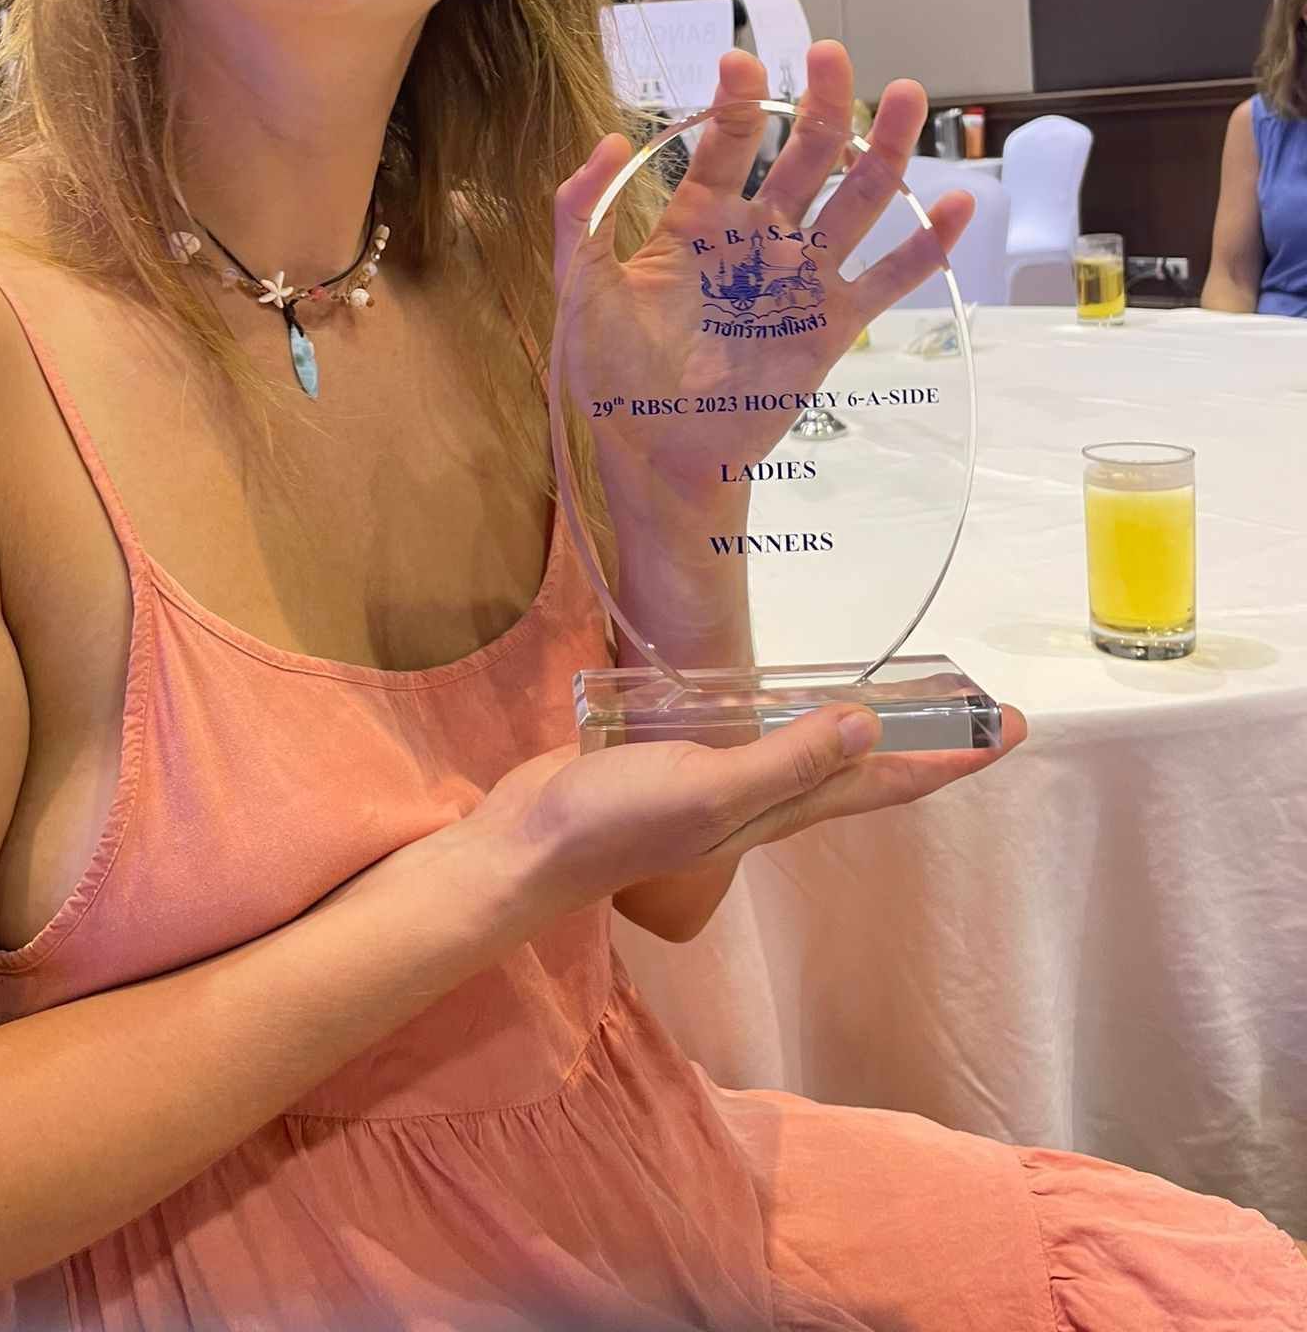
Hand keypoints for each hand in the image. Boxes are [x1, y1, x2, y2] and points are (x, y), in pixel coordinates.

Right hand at [463, 700, 1027, 924]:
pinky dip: (789, 714)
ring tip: (905, 696)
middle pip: (864, 769)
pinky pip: (759, 736)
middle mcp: (765, 800)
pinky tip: (779, 692)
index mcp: (780, 808)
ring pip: (814, 753)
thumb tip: (869, 725)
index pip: (886, 781)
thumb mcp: (708, 789)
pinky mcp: (683, 762)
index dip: (951, 757)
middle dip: (927, 742)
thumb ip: (785, 758)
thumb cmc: (616, 821)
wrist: (529, 849)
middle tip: (980, 707)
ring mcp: (724, 784)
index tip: (1011, 727)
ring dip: (865, 728)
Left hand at [554, 41, 973, 504]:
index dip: (737, 103)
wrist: (656, 457)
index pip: (726, 146)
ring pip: (855, 201)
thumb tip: (606, 138)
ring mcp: (801, 280)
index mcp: (699, 224)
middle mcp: (758, 241)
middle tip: (829, 54)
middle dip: (821, 105)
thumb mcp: (580, 290)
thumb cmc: (615, 379)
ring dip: (883, 148)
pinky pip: (889, 279)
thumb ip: (580, 214)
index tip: (739, 62)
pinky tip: (957, 203)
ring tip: (907, 93)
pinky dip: (926, 244)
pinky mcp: (833, 325)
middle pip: (803, 158)